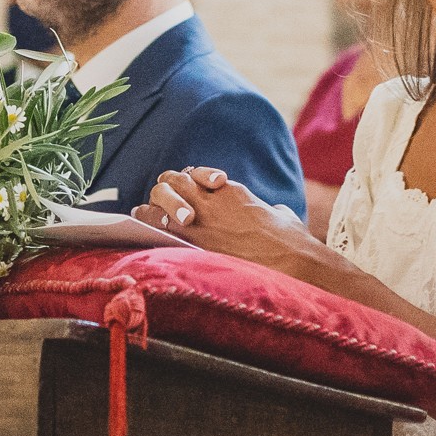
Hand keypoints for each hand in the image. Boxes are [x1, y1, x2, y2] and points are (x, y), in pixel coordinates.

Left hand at [133, 168, 338, 283]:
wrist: (290, 260)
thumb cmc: (291, 242)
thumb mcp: (282, 217)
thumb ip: (271, 211)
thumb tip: (276, 213)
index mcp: (233, 191)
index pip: (196, 175)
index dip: (185, 184)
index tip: (182, 195)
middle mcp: (213, 199)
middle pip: (172, 181)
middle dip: (164, 192)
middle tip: (158, 205)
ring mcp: (201, 218)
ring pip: (161, 197)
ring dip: (151, 206)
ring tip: (143, 214)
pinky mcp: (192, 240)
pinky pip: (158, 224)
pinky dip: (149, 224)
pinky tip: (145, 227)